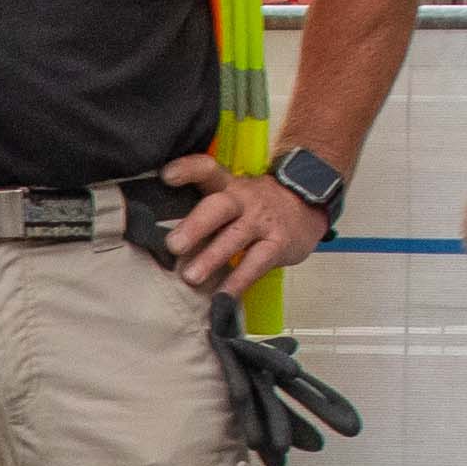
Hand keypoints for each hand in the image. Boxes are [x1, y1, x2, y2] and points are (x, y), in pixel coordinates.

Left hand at [154, 155, 325, 295]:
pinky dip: (238, 281)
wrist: (307, 206)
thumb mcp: (234, 197)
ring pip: (236, 237)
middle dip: (195, 226)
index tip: (167, 176)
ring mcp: (262, 222)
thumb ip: (204, 209)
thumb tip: (158, 233)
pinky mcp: (278, 244)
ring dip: (212, 258)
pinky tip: (222, 296)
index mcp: (228, 185)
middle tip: (173, 245)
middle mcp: (244, 199)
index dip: (188, 169)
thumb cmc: (257, 207)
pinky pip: (256, 263)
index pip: (207, 169)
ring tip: (191, 277)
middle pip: (218, 207)